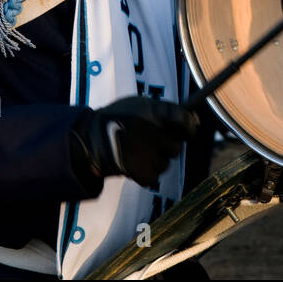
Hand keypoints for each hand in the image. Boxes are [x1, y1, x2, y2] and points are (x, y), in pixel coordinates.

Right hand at [71, 97, 198, 187]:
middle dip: (167, 147)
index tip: (188, 129)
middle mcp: (151, 131)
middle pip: (176, 147)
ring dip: (156, 161)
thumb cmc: (117, 119)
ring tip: (138, 153)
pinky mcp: (139, 171)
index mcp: (152, 111)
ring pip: (165, 164)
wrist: (88, 139)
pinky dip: (146, 174)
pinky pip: (154, 177)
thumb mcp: (138, 104)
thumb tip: (194, 121)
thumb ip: (164, 110)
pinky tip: (134, 164)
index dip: (188, 126)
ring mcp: (146, 152)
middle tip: (151, 143)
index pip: (184, 119)